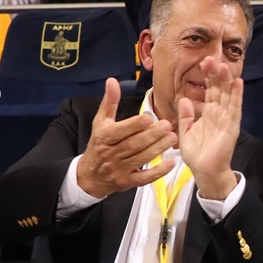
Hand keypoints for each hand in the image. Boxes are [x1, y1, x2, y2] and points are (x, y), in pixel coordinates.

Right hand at [76, 78, 177, 198]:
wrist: (90, 175)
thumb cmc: (99, 144)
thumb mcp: (100, 122)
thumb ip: (109, 102)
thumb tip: (112, 81)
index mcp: (104, 137)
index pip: (119, 132)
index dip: (134, 125)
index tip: (149, 118)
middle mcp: (111, 154)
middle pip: (133, 145)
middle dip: (151, 135)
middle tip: (168, 125)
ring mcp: (119, 170)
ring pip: (140, 159)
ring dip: (158, 149)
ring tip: (172, 138)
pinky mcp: (127, 182)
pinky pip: (144, 178)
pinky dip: (158, 172)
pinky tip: (171, 163)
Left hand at [176, 56, 242, 200]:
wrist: (205, 171)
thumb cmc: (197, 154)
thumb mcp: (185, 132)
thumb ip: (185, 116)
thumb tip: (184, 99)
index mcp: (209, 113)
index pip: (210, 90)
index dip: (207, 77)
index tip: (203, 62)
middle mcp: (219, 113)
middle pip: (219, 89)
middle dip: (216, 74)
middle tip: (211, 58)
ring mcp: (227, 118)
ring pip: (228, 95)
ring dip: (227, 80)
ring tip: (224, 65)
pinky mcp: (232, 126)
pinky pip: (235, 108)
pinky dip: (237, 95)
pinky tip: (238, 82)